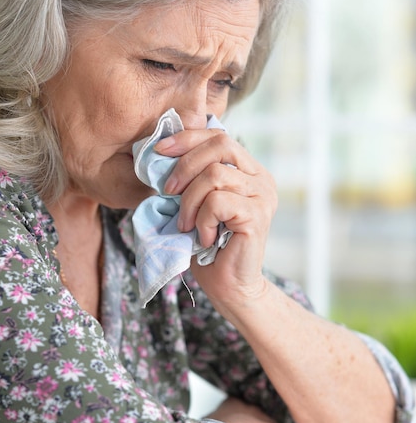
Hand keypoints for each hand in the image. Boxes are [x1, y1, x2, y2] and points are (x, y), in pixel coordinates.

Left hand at [155, 127, 277, 309]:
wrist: (228, 286)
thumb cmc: (207, 246)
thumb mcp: (196, 203)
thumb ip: (191, 177)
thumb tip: (161, 151)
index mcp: (249, 171)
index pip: (219, 136)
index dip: (187, 138)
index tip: (159, 151)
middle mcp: (261, 179)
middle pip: (221, 145)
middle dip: (185, 166)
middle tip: (167, 192)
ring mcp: (263, 196)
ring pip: (215, 175)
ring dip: (189, 201)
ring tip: (187, 225)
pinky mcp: (258, 215)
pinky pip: (218, 202)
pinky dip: (202, 221)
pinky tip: (204, 238)